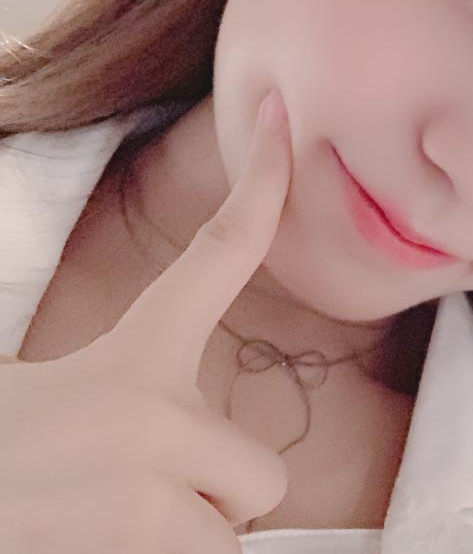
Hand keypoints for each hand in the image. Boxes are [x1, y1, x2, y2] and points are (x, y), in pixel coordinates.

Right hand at [0, 89, 293, 552]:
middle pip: (264, 477)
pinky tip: (95, 546)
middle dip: (219, 505)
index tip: (283, 123)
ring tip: (108, 525)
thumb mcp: (83, 409)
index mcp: (136, 352)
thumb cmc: (15, 446)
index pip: (222, 249)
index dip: (263, 186)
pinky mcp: (128, 536)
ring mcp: (140, 475)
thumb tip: (236, 481)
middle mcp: (150, 405)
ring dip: (185, 545)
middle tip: (142, 498)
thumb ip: (159, 421)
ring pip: (230, 538)